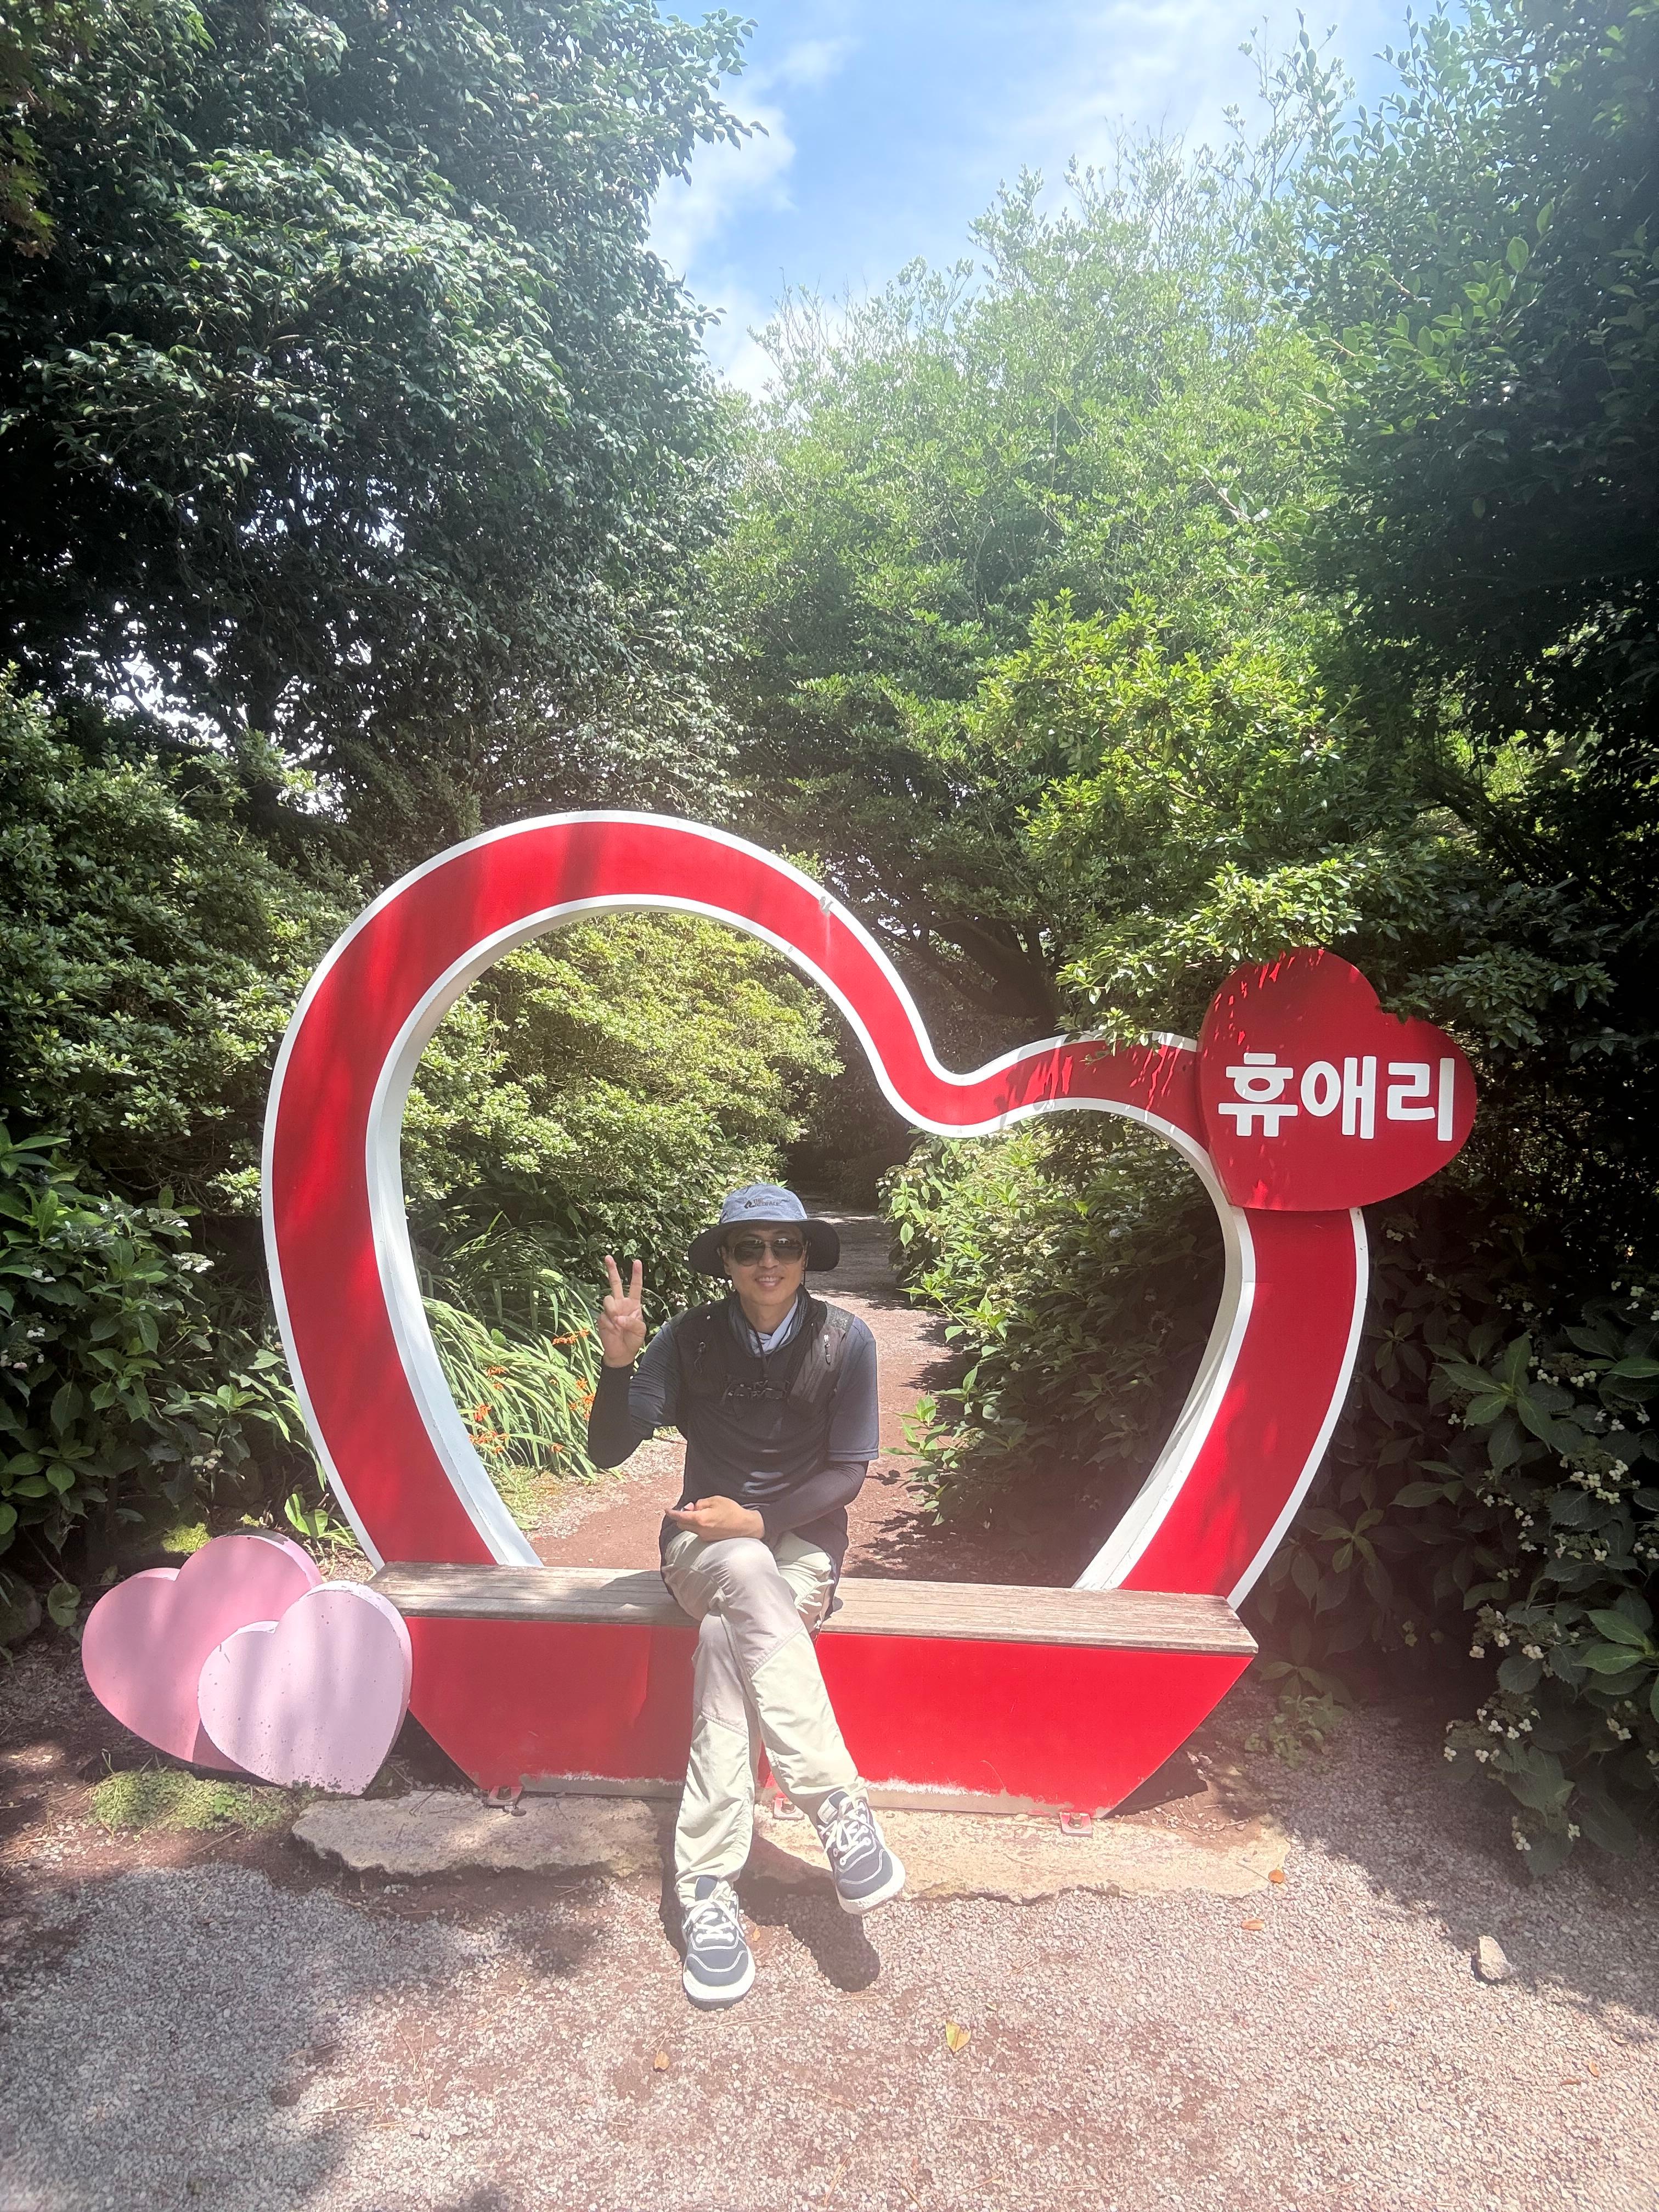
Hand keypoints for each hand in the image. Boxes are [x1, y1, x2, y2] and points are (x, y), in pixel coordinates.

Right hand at [597, 1254, 647, 1368]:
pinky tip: (612, 1331)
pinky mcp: (602, 1318)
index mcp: (633, 1304)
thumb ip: (632, 1322)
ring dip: (613, 1311)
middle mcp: (621, 1304)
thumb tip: (618, 1317)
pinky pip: (604, 1316)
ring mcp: (610, 1310)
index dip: (636, 1275)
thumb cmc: (633, 1340)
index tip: (637, 1262)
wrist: (621, 1353)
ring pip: (608, 1300)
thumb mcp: (640, 1330)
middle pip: (615, 1283)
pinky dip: (609, 1324)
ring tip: (618, 1324)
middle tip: (607, 1257)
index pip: (635, 1287)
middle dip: (612, 1270)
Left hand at [667, 1495, 764, 1540]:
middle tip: (691, 1508)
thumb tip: (691, 1508)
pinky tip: (709, 1521)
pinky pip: (699, 1532)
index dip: (672, 1513)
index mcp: (700, 1520)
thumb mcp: (715, 1500)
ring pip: (690, 1529)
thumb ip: (700, 1504)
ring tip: (704, 1513)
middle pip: (682, 1525)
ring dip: (691, 1522)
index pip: (680, 1517)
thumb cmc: (732, 1511)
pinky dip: (699, 1526)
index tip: (667, 1510)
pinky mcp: (709, 1541)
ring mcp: (704, 1537)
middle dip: (682, 1517)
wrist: (746, 1526)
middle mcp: (700, 1531)